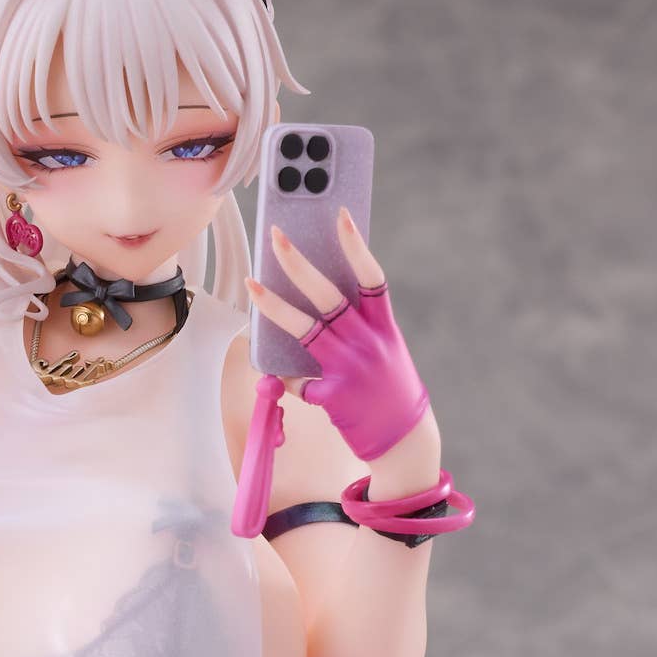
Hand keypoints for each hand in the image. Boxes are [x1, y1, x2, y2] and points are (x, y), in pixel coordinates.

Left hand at [246, 210, 434, 466]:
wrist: (405, 440)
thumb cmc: (388, 391)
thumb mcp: (383, 352)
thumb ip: (356, 329)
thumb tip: (313, 309)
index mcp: (383, 326)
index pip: (370, 277)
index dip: (355, 246)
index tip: (339, 215)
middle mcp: (368, 341)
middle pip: (327, 295)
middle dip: (298, 264)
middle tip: (275, 236)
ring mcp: (350, 367)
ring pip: (305, 329)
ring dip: (274, 306)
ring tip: (251, 284)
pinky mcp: (334, 395)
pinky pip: (299, 381)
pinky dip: (291, 380)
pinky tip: (290, 383)